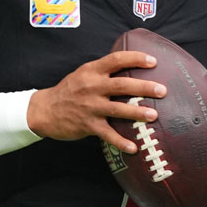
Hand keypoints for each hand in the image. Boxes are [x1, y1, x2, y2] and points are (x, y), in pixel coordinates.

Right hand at [27, 51, 166, 152]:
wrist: (44, 110)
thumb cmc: (69, 90)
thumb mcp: (84, 74)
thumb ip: (104, 71)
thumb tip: (131, 67)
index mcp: (92, 71)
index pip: (117, 59)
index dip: (136, 58)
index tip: (153, 61)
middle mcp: (92, 87)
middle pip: (123, 85)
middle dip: (144, 87)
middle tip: (162, 90)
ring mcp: (90, 106)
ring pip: (118, 109)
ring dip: (137, 113)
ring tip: (154, 116)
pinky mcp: (88, 125)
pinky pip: (108, 134)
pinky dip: (121, 142)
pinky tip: (134, 148)